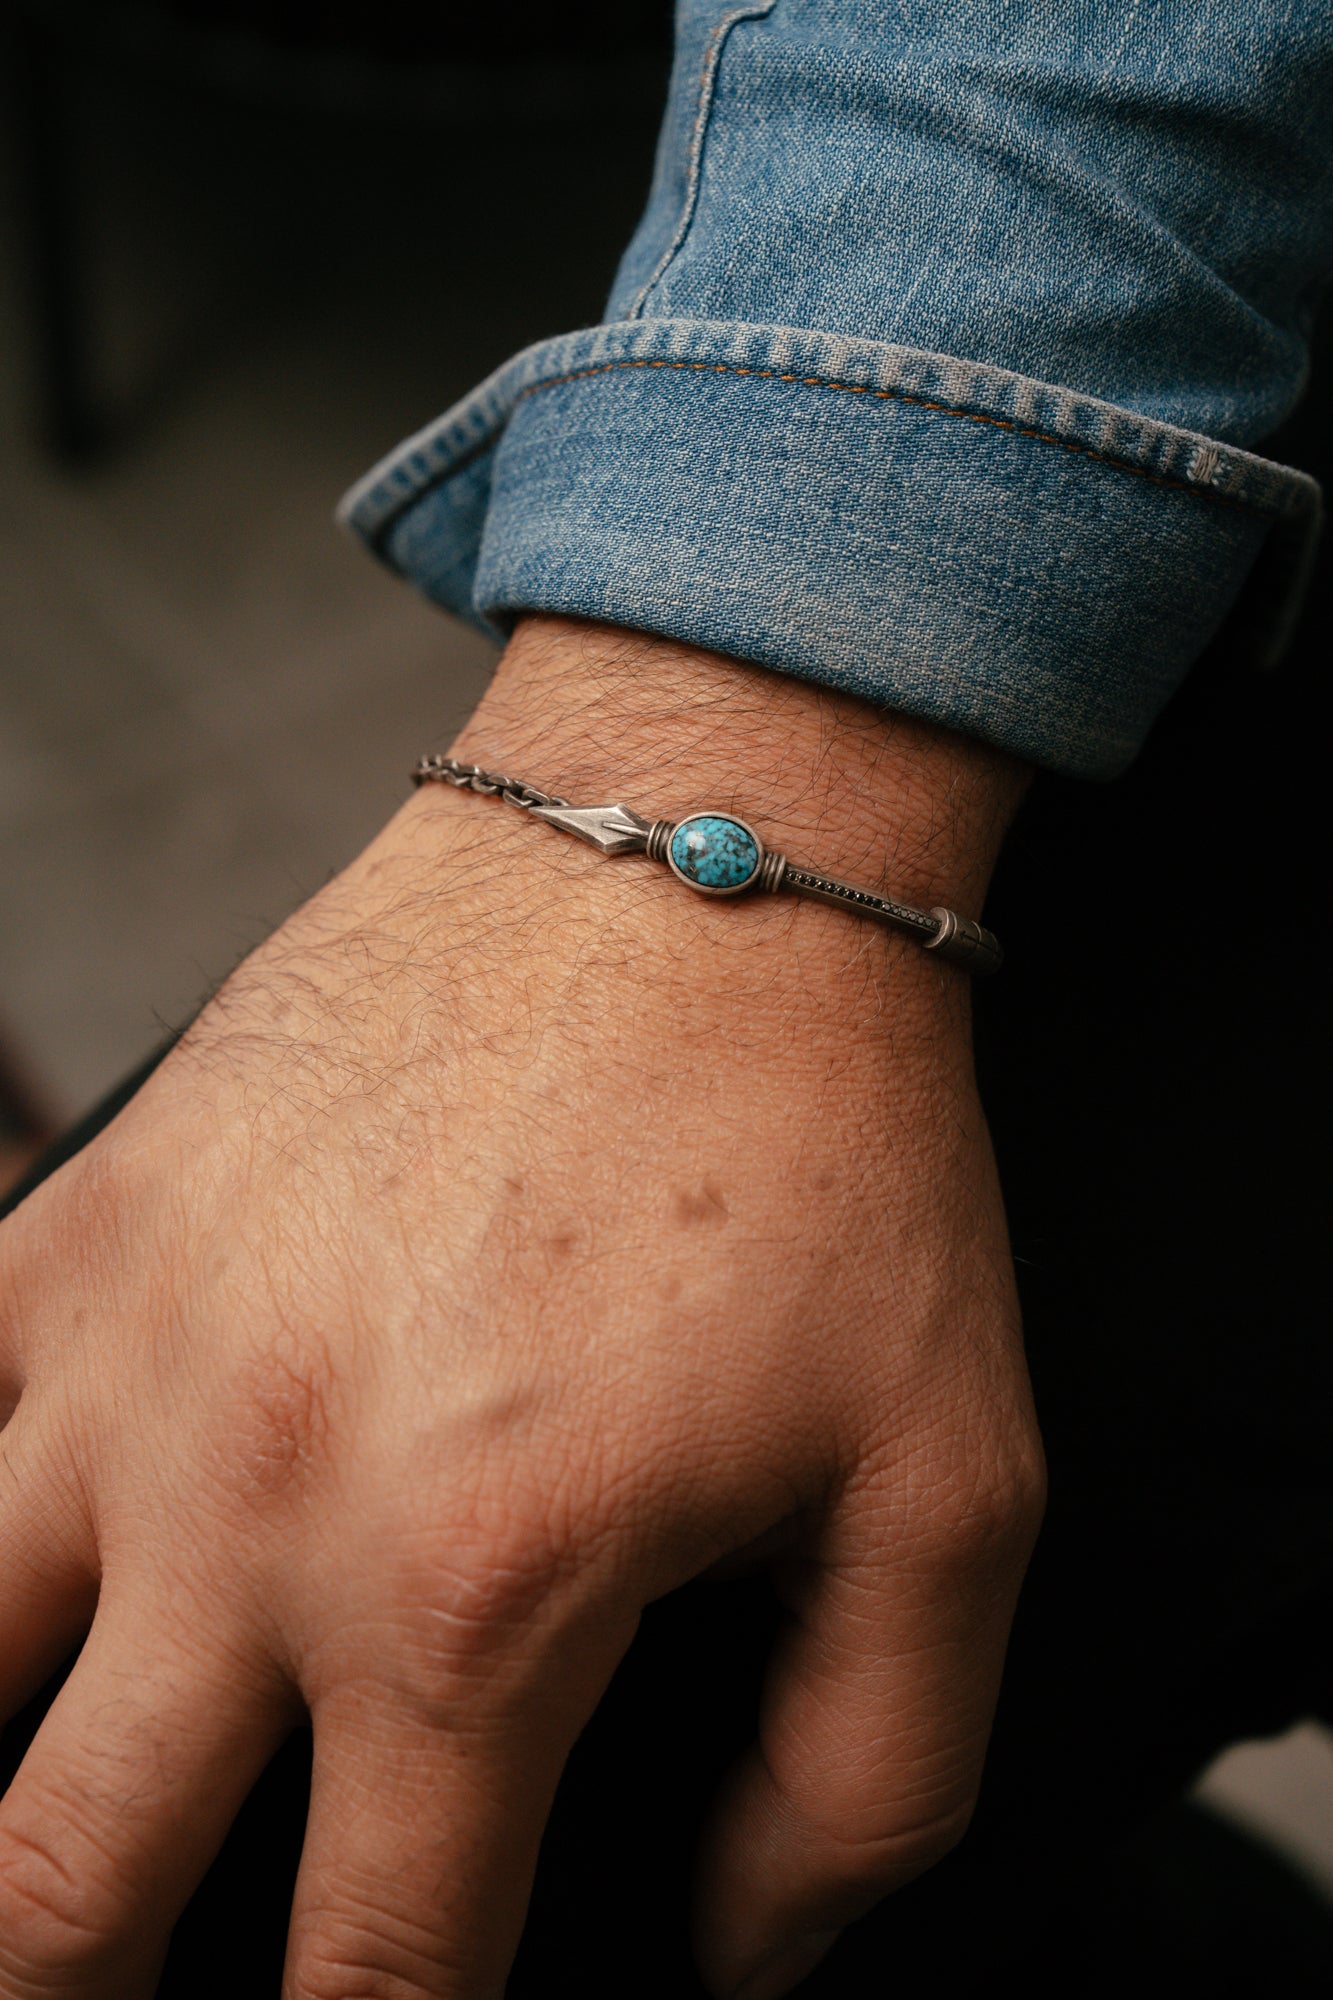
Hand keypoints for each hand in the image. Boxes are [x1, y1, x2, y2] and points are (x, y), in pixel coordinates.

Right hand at [0, 617, 1042, 1998]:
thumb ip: (867, 1776)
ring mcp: (132, 1356)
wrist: (681, 863)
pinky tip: (19, 1587)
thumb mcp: (947, 1483)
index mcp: (471, 1595)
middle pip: (60, 1900)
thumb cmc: (821, 1154)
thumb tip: (737, 1955)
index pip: (370, 1984)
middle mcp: (252, 1499)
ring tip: (44, 1857)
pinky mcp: (88, 1225)